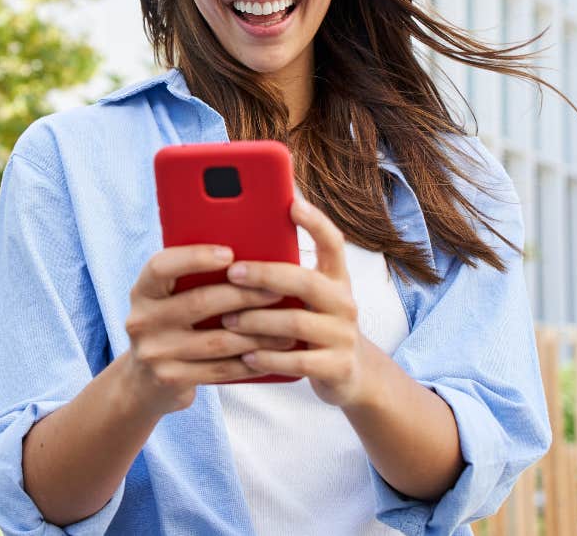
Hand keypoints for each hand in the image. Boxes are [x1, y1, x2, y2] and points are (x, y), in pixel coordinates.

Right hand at [123, 244, 297, 414]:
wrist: (144, 382)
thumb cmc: (170, 327)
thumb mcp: (166, 300)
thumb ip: (191, 280)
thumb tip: (250, 251)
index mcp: (143, 291)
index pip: (162, 266)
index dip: (195, 257)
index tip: (230, 253)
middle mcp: (142, 320)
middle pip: (200, 302)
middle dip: (245, 295)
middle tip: (278, 290)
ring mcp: (155, 352)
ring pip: (217, 340)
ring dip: (258, 334)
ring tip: (288, 328)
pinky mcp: (171, 378)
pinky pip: (220, 369)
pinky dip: (250, 362)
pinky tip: (272, 355)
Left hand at [218, 196, 373, 407]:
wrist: (350, 374)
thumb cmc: (315, 325)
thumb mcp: (309, 298)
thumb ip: (285, 276)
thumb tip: (238, 244)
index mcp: (336, 278)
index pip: (333, 242)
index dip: (315, 222)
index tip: (293, 203)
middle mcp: (344, 302)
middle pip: (305, 281)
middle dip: (265, 275)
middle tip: (232, 273)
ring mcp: (344, 336)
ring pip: (296, 323)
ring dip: (257, 321)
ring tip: (227, 321)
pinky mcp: (338, 367)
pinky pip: (298, 361)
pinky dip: (268, 358)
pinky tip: (245, 356)